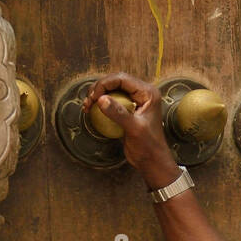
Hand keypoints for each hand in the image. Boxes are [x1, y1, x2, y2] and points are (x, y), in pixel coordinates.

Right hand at [80, 72, 177, 187]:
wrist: (152, 161)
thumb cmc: (148, 146)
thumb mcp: (134, 129)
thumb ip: (118, 113)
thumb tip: (101, 99)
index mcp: (148, 93)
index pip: (122, 79)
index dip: (104, 84)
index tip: (93, 96)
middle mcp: (142, 94)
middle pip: (116, 82)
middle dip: (99, 89)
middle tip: (89, 102)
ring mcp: (135, 102)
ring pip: (112, 91)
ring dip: (98, 96)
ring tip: (88, 106)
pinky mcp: (128, 111)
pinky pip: (112, 101)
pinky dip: (101, 104)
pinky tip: (92, 110)